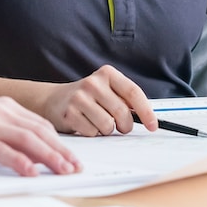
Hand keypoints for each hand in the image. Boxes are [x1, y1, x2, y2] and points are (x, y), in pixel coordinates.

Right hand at [0, 97, 81, 176]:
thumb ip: (12, 135)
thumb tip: (39, 156)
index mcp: (6, 106)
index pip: (40, 124)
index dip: (59, 142)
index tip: (73, 158)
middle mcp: (0, 110)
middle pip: (38, 131)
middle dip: (60, 150)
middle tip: (74, 167)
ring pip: (27, 139)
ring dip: (48, 156)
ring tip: (62, 170)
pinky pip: (3, 151)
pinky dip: (20, 162)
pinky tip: (32, 172)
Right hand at [43, 65, 157, 136]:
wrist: (53, 100)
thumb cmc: (87, 98)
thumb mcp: (107, 90)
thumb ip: (125, 100)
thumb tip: (147, 118)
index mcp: (107, 74)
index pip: (133, 92)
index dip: (146, 111)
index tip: (153, 125)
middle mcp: (93, 83)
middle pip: (122, 112)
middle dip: (125, 125)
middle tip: (121, 127)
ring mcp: (79, 97)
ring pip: (108, 125)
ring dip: (107, 130)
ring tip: (99, 122)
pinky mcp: (69, 113)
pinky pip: (92, 132)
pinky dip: (93, 133)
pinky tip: (85, 124)